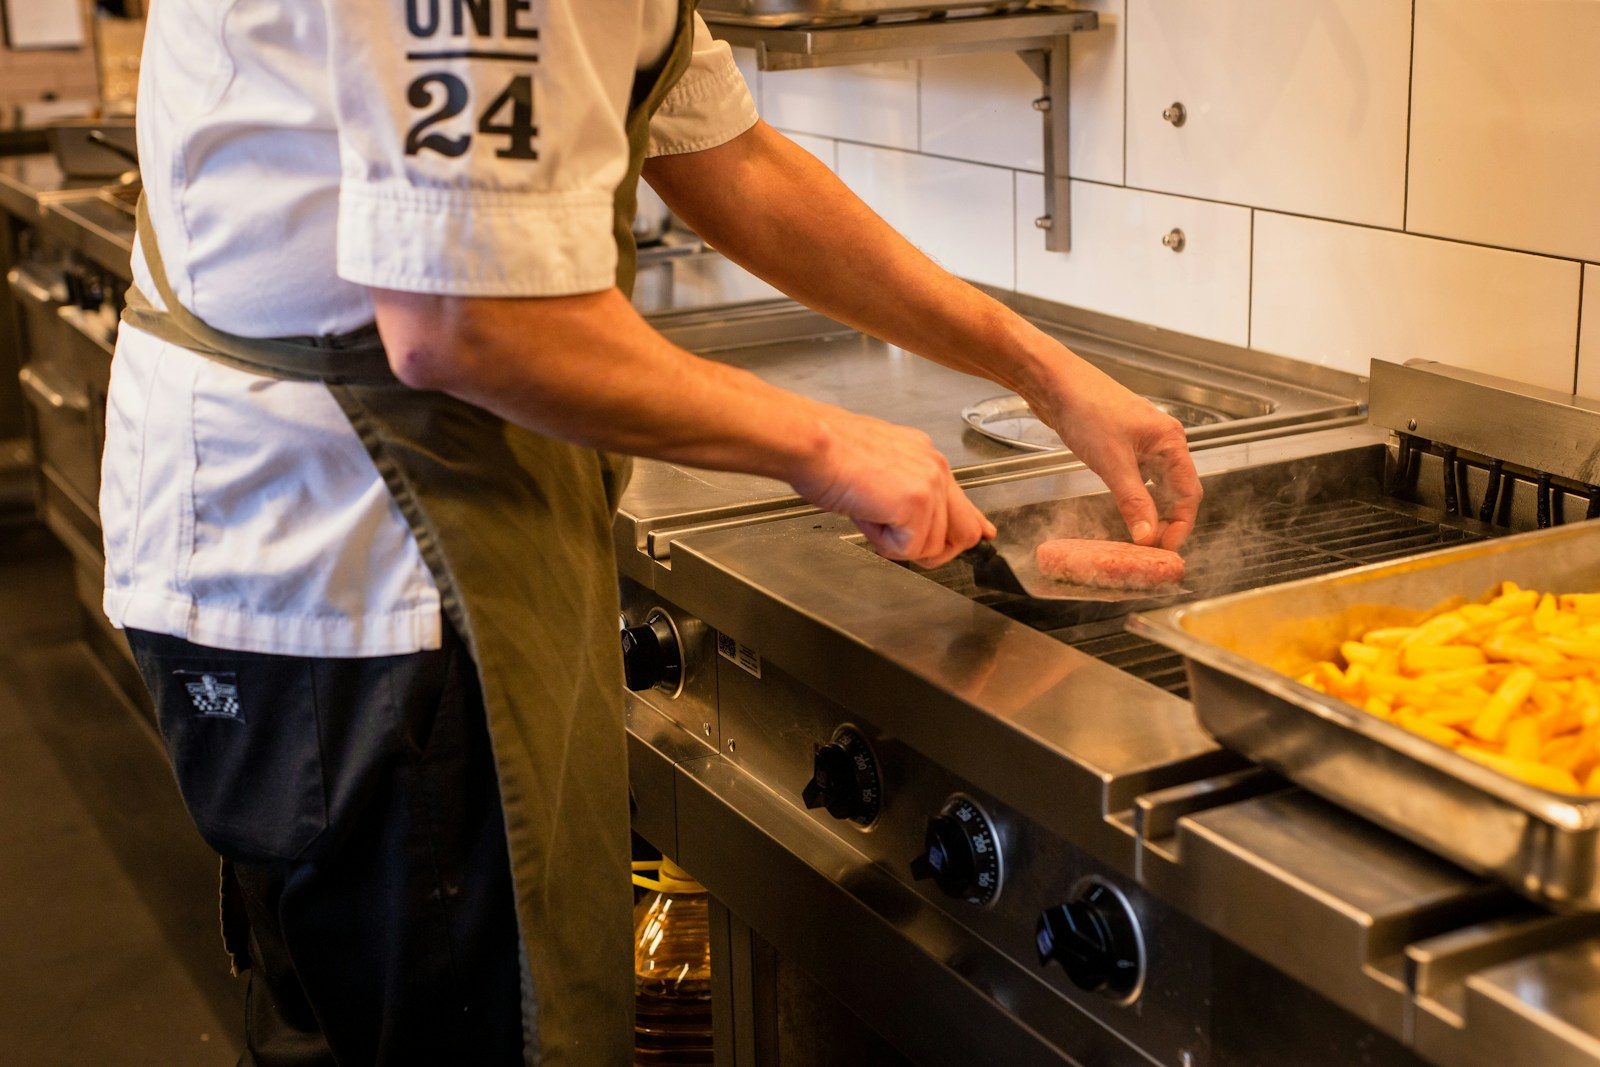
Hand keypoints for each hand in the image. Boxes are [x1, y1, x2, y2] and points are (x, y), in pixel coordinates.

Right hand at [789, 406, 995, 567]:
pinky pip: (910, 549)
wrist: (812, 443)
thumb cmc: (828, 453)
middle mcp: (935, 468)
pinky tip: (867, 517)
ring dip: (897, 543)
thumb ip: (905, 491)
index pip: (962, 500)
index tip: (984, 535)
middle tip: (901, 544)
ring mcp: (929, 485)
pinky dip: (885, 544)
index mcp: (925, 458)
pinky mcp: (916, 504)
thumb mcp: (877, 469)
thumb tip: (910, 517)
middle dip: (935, 551)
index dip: (974, 524)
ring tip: (869, 513)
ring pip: (931, 546)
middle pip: (964, 532)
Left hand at [1027, 355, 1202, 549]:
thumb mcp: (1112, 462)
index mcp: (1170, 441)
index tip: (1166, 550)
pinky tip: (1127, 512)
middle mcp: (1163, 442)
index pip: (1189, 493)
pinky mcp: (1124, 445)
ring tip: (1141, 537)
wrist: (1055, 384)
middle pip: (1177, 491)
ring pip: (1158, 486)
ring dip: (1153, 511)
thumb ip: (1133, 501)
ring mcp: (1143, 443)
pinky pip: (1140, 478)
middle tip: (1152, 549)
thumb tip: (1148, 535)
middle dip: (1169, 522)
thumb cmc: (1087, 409)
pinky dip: (1137, 498)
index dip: (1181, 525)